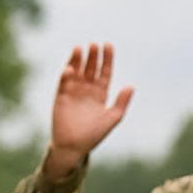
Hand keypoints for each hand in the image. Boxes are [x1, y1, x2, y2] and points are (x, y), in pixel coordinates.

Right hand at [43, 43, 133, 179]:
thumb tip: (131, 85)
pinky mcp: (60, 97)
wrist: (74, 147)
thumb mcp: (112, 118)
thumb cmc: (94, 135)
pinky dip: (66, 75)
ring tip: (80, 48)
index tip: (108, 45)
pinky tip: (71, 69)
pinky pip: (63, 82)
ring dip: (77, 60)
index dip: (107, 59)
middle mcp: (87, 90)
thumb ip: (122, 102)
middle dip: (93, 56)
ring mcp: (73, 92)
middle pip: (90, 68)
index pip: (104, 72)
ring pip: (76, 71)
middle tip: (94, 45)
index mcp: (100, 94)